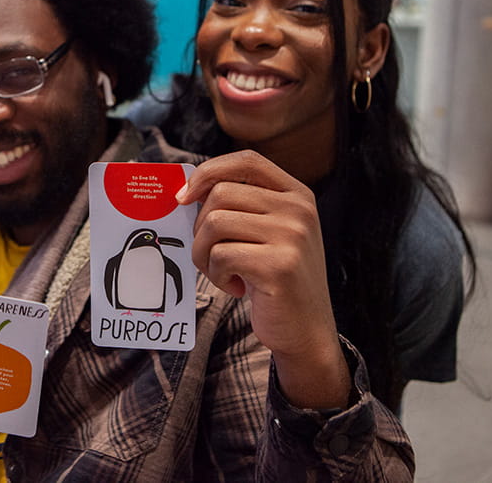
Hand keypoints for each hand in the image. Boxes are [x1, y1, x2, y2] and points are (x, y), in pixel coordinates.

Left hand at [177, 150, 348, 407]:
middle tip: (213, 255)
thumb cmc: (276, 280)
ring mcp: (292, 235)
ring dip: (206, 254)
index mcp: (297, 194)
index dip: (209, 171)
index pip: (246, 160)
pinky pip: (221, 256)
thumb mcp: (269, 233)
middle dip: (201, 228)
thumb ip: (241, 207)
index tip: (183, 196)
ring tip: (224, 272)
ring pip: (214, 223)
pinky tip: (237, 287)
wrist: (307, 331)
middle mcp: (298, 209)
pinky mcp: (278, 265)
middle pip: (221, 194)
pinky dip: (218, 275)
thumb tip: (185, 191)